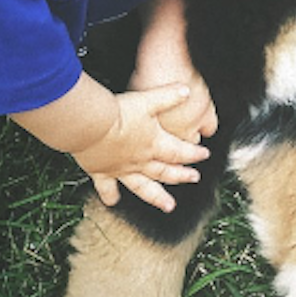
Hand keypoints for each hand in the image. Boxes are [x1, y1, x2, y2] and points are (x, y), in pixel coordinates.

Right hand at [71, 83, 209, 212]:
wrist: (91, 125)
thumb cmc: (118, 113)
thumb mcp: (149, 99)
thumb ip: (169, 95)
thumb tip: (186, 91)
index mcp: (154, 143)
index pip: (180, 151)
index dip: (194, 153)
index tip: (204, 155)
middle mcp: (141, 160)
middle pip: (166, 171)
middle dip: (182, 175)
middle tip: (194, 178)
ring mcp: (122, 169)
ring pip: (144, 187)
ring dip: (158, 197)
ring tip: (168, 206)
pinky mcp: (102, 172)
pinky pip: (108, 188)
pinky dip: (110, 196)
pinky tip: (113, 202)